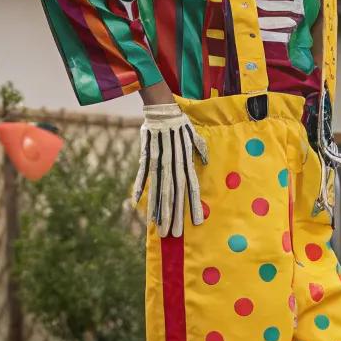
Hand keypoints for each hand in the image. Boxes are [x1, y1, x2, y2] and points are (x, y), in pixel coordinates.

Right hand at [132, 103, 207, 237]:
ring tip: (157, 225)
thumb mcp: (194, 136)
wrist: (162, 107)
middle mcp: (173, 163)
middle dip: (174, 214)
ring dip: (158, 208)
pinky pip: (143, 173)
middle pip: (174, 193)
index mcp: (185, 161)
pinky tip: (136, 202)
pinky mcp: (146, 155)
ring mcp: (159, 160)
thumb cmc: (180, 123)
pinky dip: (140, 186)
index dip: (193, 205)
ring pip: (159, 188)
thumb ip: (199, 150)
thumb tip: (204, 162)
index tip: (197, 222)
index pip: (191, 187)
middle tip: (172, 233)